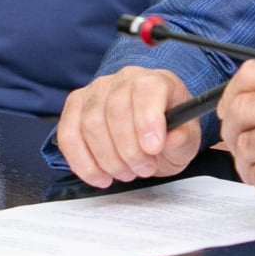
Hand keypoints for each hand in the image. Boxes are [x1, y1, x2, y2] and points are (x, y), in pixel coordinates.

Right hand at [55, 67, 202, 187]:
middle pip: (115, 112)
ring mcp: (94, 91)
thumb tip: (172, 138)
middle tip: (144, 169)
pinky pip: (68, 135)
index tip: (154, 148)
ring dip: (108, 160)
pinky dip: (82, 162)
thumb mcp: (187, 139)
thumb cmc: (167, 132)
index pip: (146, 90)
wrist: (149, 132)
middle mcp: (122, 79)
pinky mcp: (74, 108)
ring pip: (90, 125)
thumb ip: (183, 139)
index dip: (148, 120)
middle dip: (129, 151)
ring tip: (126, 172)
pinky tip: (100, 176)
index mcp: (154, 81)